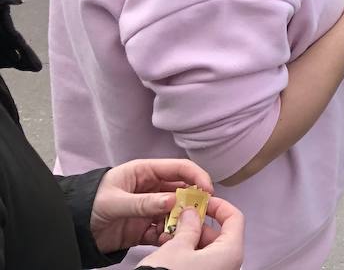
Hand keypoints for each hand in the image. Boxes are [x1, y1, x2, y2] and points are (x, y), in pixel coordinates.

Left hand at [91, 158, 212, 253]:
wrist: (70, 229)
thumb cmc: (88, 204)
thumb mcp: (114, 201)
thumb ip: (143, 202)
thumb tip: (173, 200)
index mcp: (145, 172)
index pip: (178, 169)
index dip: (196, 176)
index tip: (208, 190)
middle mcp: (151, 188)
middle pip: (181, 191)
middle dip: (193, 201)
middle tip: (203, 213)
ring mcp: (148, 209)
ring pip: (174, 212)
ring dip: (182, 221)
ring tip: (188, 230)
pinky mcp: (143, 228)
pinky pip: (162, 230)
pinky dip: (168, 236)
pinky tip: (170, 240)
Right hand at [135, 199, 245, 269]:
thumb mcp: (177, 248)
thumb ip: (188, 226)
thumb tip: (191, 214)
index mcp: (231, 253)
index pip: (235, 218)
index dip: (218, 206)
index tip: (202, 200)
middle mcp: (228, 265)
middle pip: (219, 234)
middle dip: (197, 224)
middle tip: (179, 218)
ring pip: (207, 249)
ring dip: (188, 239)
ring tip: (168, 235)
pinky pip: (200, 263)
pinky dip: (186, 254)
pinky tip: (169, 250)